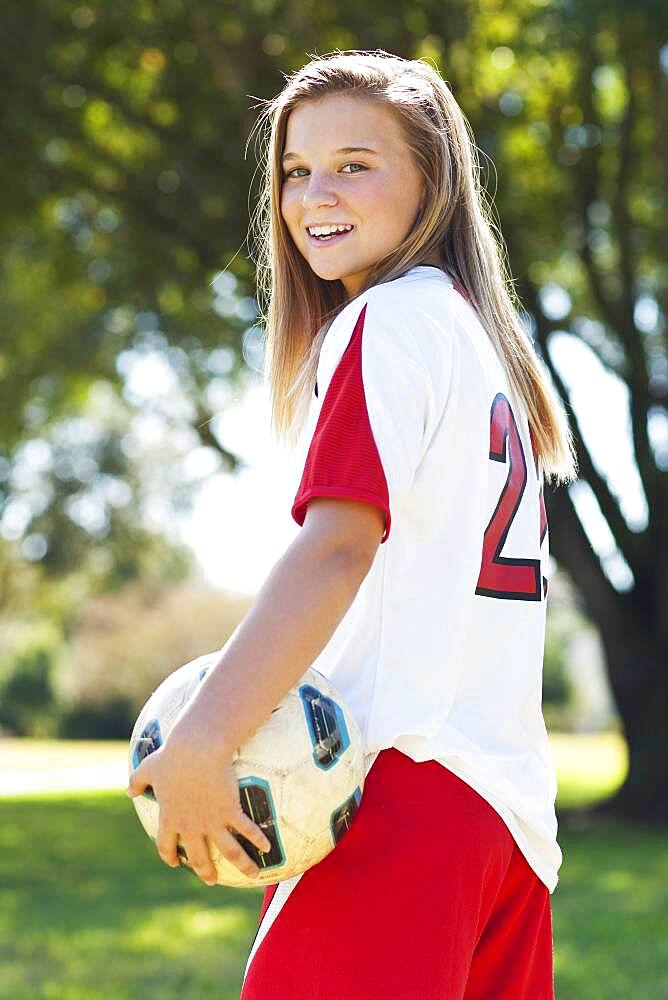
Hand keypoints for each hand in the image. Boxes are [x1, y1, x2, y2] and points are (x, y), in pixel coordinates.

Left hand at [126, 715, 271, 885]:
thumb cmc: (173, 756)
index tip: (176, 864)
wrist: (198, 748)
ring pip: (229, 852)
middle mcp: (191, 826)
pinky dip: (257, 840)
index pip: (166, 845)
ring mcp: (212, 821)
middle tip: (211, 880)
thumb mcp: (149, 768)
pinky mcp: (230, 810)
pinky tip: (267, 847)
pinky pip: (246, 829)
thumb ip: (137, 781)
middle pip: (199, 856)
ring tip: (253, 874)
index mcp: (170, 818)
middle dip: (206, 871)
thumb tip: (128, 791)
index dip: (170, 856)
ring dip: (243, 865)